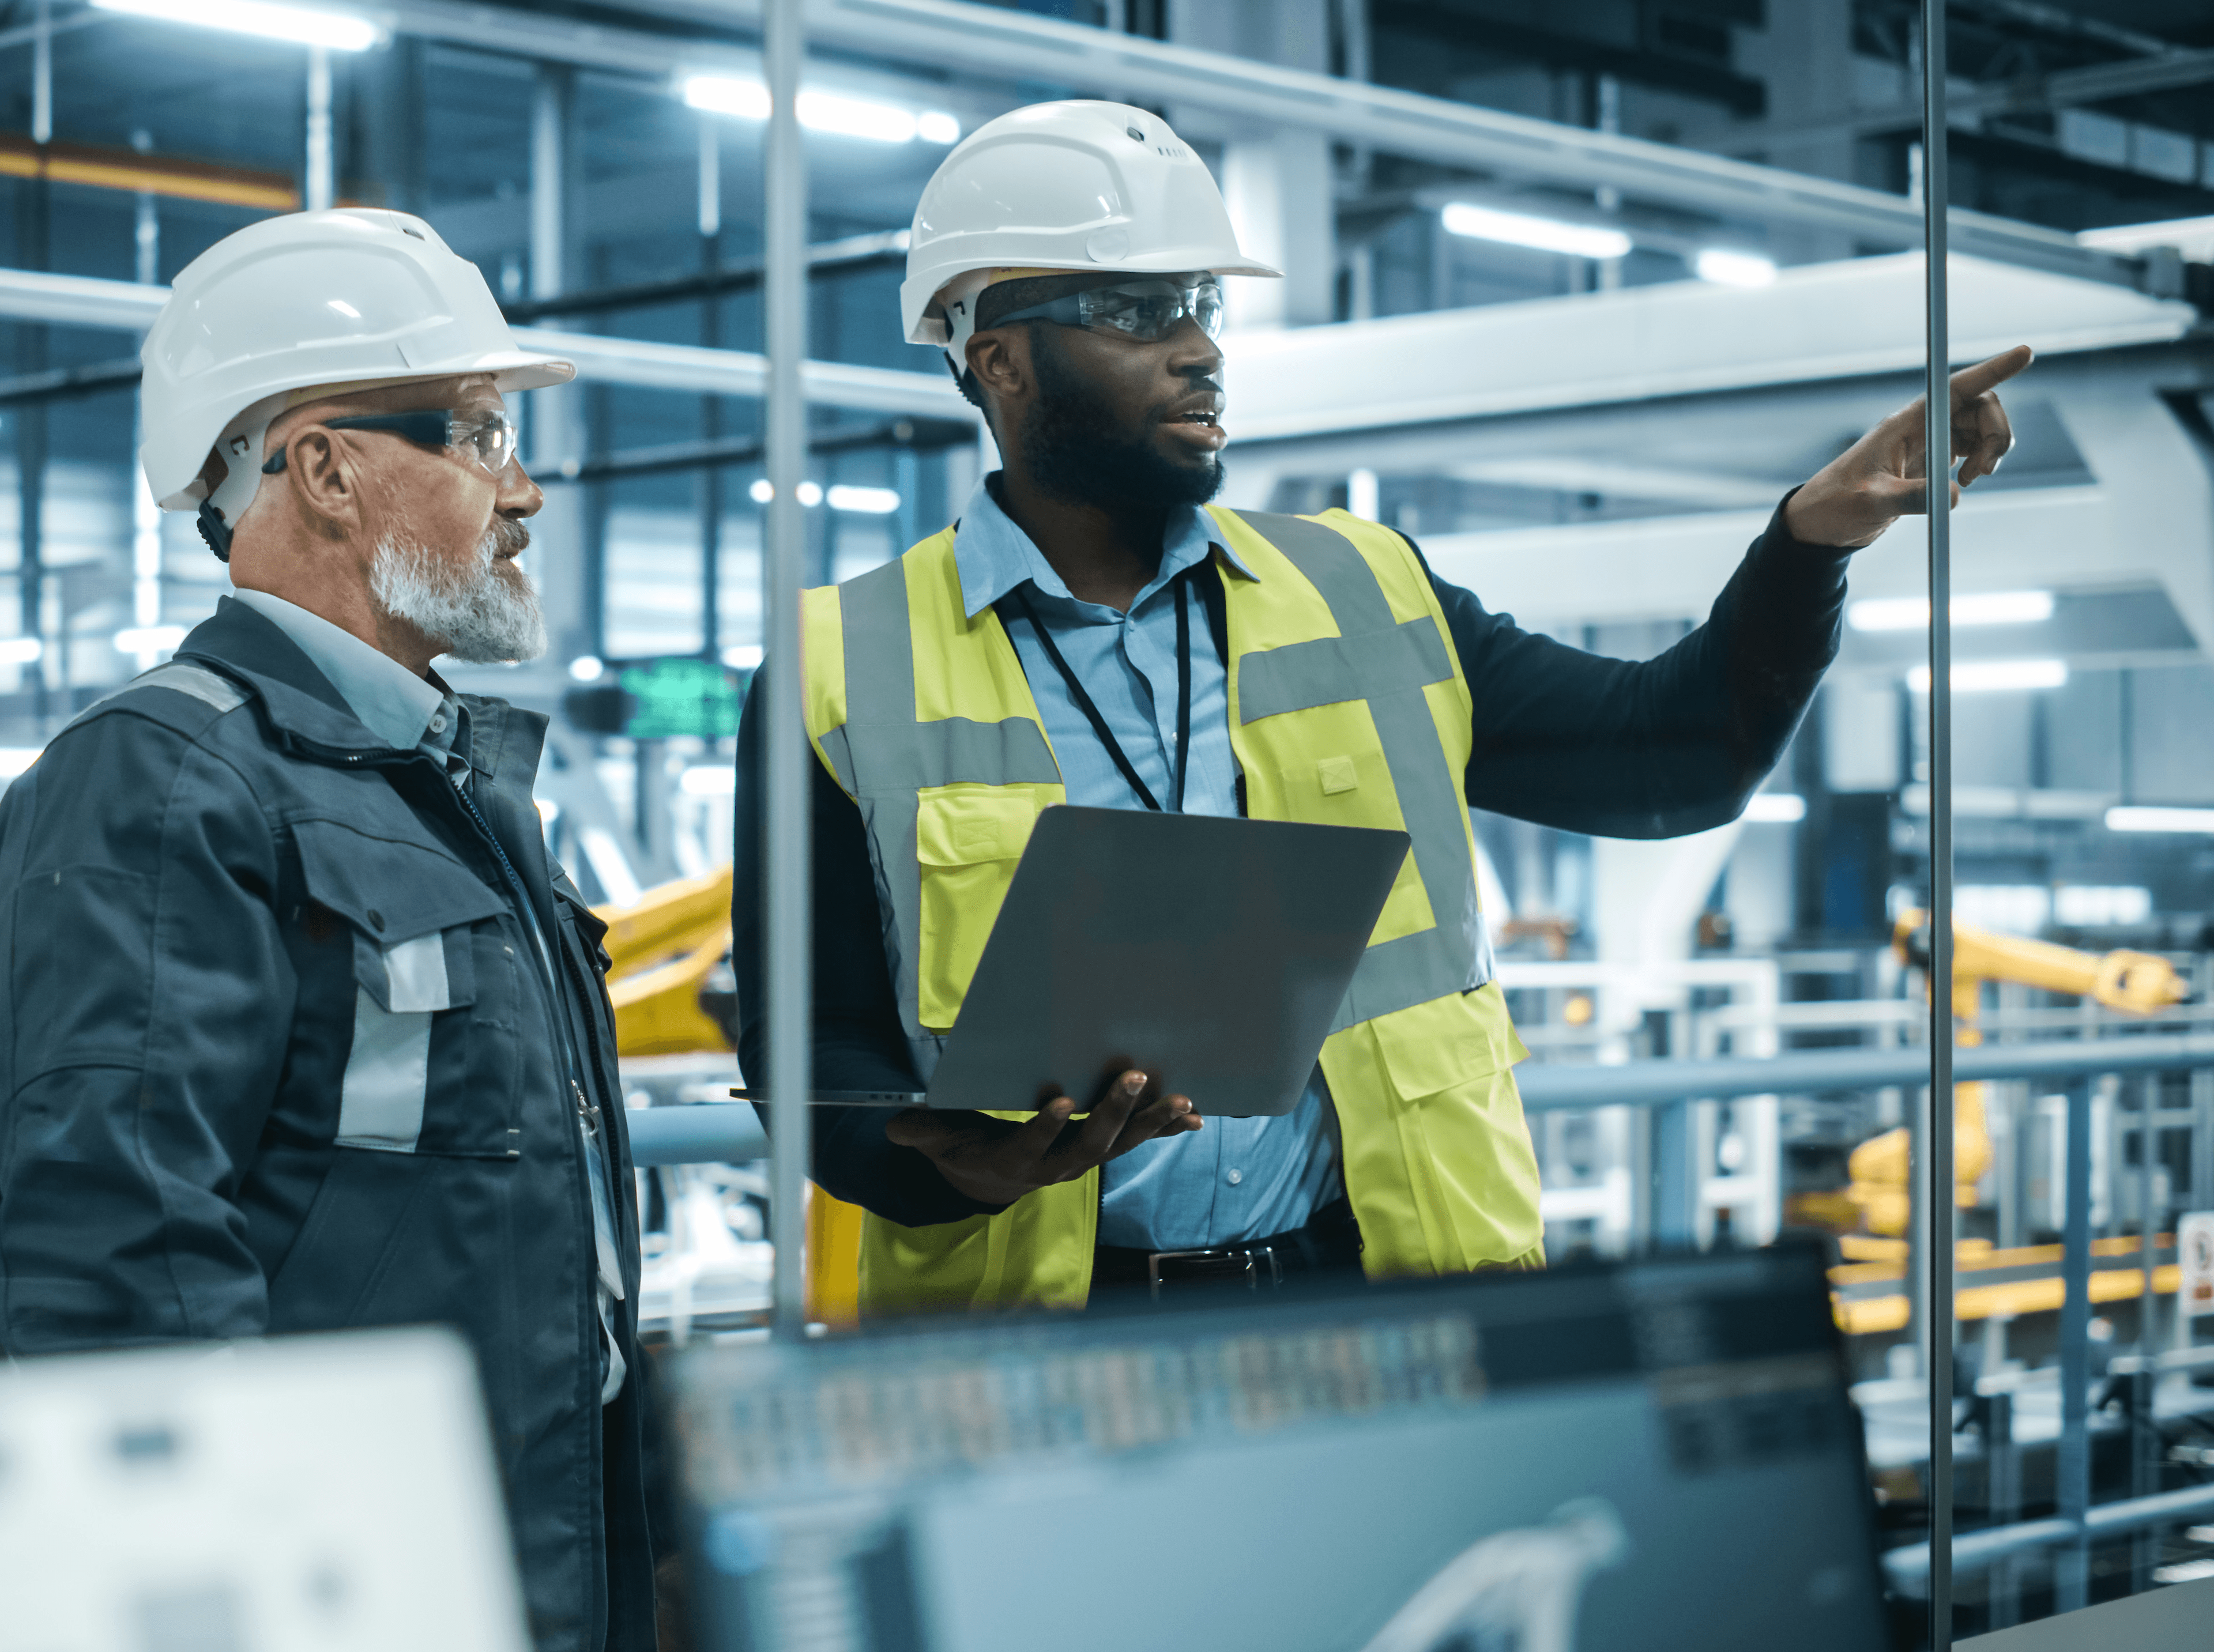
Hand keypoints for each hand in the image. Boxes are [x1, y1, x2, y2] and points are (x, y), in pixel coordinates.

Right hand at [883, 1070, 1201, 1205]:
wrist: (993, 1180)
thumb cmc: (966, 1151)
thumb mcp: (939, 1142)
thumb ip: (922, 1132)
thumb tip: (897, 1124)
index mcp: (1014, 1162)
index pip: (1030, 1146)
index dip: (1044, 1128)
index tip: (1058, 1101)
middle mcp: (1056, 1167)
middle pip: (1089, 1144)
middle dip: (1113, 1112)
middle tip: (1134, 1078)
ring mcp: (1084, 1160)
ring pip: (1121, 1144)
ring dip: (1151, 1122)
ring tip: (1181, 1099)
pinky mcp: (1103, 1150)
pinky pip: (1138, 1141)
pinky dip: (1164, 1129)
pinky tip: (1193, 1114)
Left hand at [1783, 345, 2033, 549]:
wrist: (1824, 523)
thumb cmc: (1837, 504)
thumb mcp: (1870, 502)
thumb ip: (1909, 498)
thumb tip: (1953, 496)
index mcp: (1905, 423)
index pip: (1956, 387)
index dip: (1992, 371)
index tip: (2025, 353)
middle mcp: (1921, 425)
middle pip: (1981, 408)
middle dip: (1997, 433)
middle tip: (1984, 471)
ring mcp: (1929, 441)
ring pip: (1982, 428)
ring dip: (1992, 450)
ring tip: (1974, 480)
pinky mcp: (1932, 461)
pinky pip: (1973, 448)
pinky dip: (1982, 462)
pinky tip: (1964, 484)